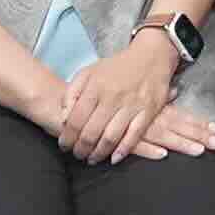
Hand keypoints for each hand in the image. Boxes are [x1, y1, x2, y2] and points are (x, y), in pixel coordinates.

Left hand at [50, 23, 189, 160]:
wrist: (150, 55)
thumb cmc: (116, 67)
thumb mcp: (88, 72)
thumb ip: (72, 93)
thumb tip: (64, 117)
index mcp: (95, 88)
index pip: (75, 119)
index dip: (67, 137)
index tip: (64, 145)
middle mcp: (112, 98)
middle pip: (91, 132)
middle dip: (81, 149)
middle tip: (77, 155)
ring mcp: (131, 106)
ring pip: (111, 137)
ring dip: (99, 153)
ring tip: (92, 159)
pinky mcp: (148, 112)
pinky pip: (134, 136)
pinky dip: (123, 150)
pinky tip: (114, 158)